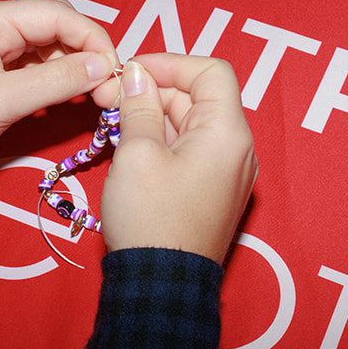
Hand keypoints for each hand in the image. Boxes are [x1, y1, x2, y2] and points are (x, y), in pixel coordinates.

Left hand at [0, 0, 118, 196]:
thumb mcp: (0, 103)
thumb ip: (55, 81)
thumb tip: (104, 68)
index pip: (60, 15)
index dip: (95, 42)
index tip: (116, 77)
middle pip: (57, 28)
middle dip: (88, 56)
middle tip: (108, 94)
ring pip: (48, 50)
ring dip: (73, 73)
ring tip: (94, 103)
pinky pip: (33, 71)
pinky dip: (53, 85)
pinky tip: (65, 106)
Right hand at [100, 55, 256, 263]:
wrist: (162, 285)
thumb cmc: (151, 218)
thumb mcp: (136, 153)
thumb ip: (139, 105)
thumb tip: (138, 75)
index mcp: (228, 133)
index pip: (211, 72)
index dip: (170, 63)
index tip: (132, 71)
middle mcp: (237, 150)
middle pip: (199, 97)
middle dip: (155, 91)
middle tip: (109, 99)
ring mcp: (228, 173)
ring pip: (191, 125)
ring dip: (154, 116)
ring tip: (115, 125)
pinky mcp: (213, 191)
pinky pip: (191, 151)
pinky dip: (163, 141)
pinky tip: (131, 148)